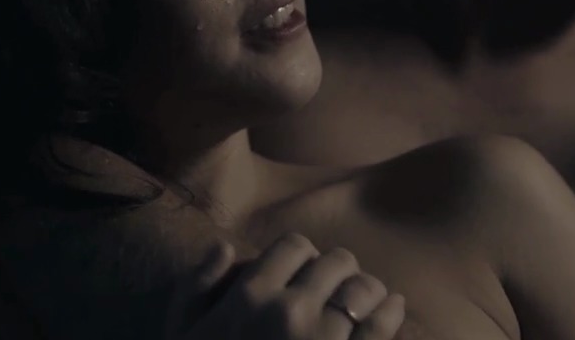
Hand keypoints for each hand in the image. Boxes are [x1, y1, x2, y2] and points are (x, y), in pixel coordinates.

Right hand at [166, 233, 405, 339]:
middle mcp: (289, 308)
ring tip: (368, 298)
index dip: (304, 256)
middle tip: (339, 286)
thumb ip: (196, 288)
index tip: (306, 271)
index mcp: (249, 296)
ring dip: (368, 289)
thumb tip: (224, 244)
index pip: (294, 246)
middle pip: (336, 262)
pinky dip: (392, 310)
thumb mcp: (182, 337)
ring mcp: (325, 337)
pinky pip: (384, 321)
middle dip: (339, 271)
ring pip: (365, 287)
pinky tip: (392, 310)